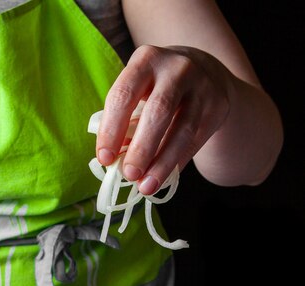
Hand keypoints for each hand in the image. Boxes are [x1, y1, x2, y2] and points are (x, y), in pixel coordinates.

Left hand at [96, 45, 231, 194]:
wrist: (203, 71)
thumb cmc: (154, 88)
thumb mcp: (137, 91)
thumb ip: (125, 121)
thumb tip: (115, 162)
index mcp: (145, 60)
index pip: (123, 96)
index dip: (111, 130)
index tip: (104, 159)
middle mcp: (177, 68)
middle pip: (158, 111)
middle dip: (141, 148)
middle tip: (129, 175)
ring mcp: (202, 85)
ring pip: (182, 130)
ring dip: (162, 163)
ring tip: (146, 186)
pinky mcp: (218, 105)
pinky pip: (195, 140)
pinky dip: (176, 162)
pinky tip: (163, 178)